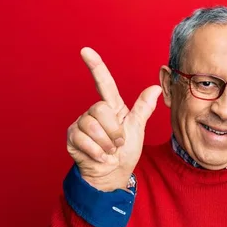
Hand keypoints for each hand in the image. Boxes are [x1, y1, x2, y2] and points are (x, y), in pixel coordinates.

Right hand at [67, 47, 161, 190]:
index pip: (103, 83)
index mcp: (111, 108)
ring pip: (92, 125)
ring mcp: (81, 124)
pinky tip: (99, 156)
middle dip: (114, 131)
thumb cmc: (125, 153)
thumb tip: (155, 88)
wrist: (112, 175)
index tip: (86, 51)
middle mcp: (94, 113)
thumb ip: (143, 109)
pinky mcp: (72, 137)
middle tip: (117, 144)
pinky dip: (96, 151)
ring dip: (106, 143)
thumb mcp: (137, 129)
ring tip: (108, 151)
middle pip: (101, 109)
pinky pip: (84, 139)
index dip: (96, 66)